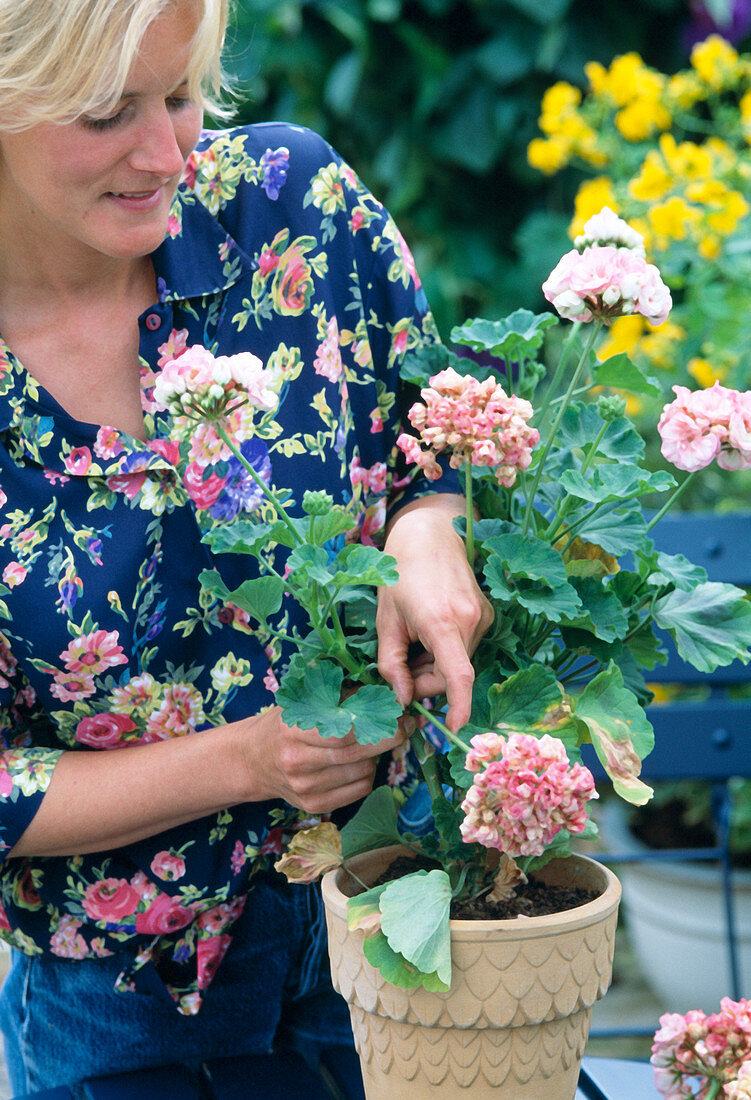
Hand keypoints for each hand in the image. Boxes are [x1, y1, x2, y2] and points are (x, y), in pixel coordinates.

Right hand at [241, 706, 405, 813]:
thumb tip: (384, 695)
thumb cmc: (284, 724)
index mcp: (293, 730)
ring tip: (368, 744)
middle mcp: (297, 762)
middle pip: (357, 754)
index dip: (378, 724)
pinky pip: (358, 791)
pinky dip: (367, 775)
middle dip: (388, 740)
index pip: (345, 732)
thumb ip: (342, 697)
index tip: (400, 715)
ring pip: (362, 773)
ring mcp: (304, 788)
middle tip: (405, 727)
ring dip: (375, 757)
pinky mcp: (313, 806)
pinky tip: (358, 763)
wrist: (253, 760)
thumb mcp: (305, 702)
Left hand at [376, 494, 493, 731]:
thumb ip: (391, 665)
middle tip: (400, 669)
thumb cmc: (400, 574)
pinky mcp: (485, 614)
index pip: (459, 677)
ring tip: (412, 639)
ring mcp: (482, 617)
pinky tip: (427, 631)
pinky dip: (444, 651)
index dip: (459, 707)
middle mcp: (470, 621)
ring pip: (458, 663)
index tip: (455, 728)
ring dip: (434, 666)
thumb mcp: (386, 621)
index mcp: (442, 622)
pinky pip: (464, 647)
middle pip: (451, 675)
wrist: (430, 533)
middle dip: (426, 682)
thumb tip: (404, 700)